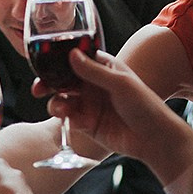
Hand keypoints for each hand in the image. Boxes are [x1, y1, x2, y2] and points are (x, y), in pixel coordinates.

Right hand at [42, 50, 192, 184]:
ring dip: (56, 102)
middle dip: (48, 83)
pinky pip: (69, 118)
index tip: (43, 62)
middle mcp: (93, 84)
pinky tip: (74, 121)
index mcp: (103, 67)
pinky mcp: (87, 124)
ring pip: (62, 99)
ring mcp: (89, 104)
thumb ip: (94, 71)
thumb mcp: (120, 84)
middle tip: (38, 88)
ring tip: (59, 109)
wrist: (154, 139)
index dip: (58, 60)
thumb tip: (71, 54)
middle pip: (63, 79)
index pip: (75, 57)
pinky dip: (66, 118)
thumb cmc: (144, 104)